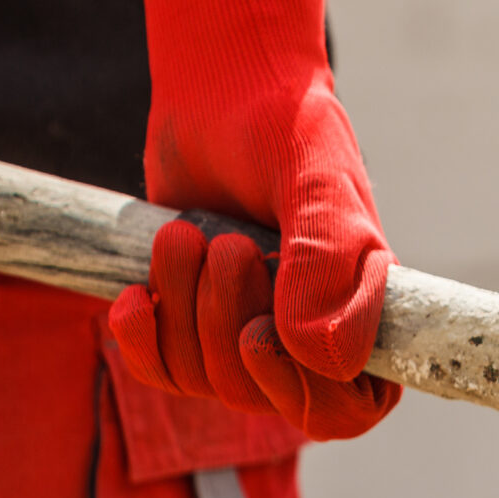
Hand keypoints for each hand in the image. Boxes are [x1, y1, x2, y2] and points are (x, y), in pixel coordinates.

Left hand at [107, 0, 399, 440]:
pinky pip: (161, 372)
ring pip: (206, 383)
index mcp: (365, 314)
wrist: (220, 86)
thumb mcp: (315, 179)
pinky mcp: (191, 322)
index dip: (300, 394)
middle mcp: (312, 336)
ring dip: (182, 310)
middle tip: (224, 244)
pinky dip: (141, 339)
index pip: (346, 411)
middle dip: (223, 323)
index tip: (258, 333)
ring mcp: (249, 333)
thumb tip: (321, 355)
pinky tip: (133, 294)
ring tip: (183, 236)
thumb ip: (328, 260)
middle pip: (261, 397)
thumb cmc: (284, 124)